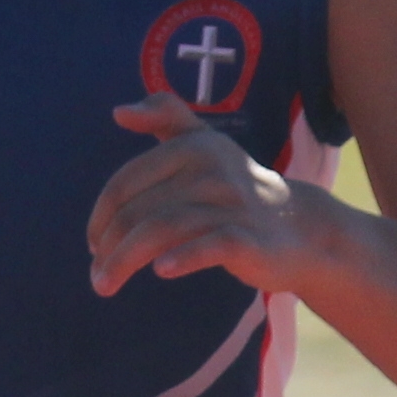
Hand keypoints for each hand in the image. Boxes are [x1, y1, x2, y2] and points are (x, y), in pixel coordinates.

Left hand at [87, 94, 323, 295]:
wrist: (301, 227)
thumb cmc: (238, 187)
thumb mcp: (204, 143)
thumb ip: (165, 116)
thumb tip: (118, 112)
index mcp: (192, 147)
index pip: (126, 182)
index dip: (102, 216)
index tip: (95, 243)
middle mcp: (211, 170)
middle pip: (140, 210)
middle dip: (109, 246)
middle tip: (98, 274)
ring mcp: (233, 205)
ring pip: (163, 229)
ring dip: (125, 261)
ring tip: (104, 285)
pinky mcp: (251, 239)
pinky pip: (211, 246)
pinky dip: (183, 257)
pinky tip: (160, 271)